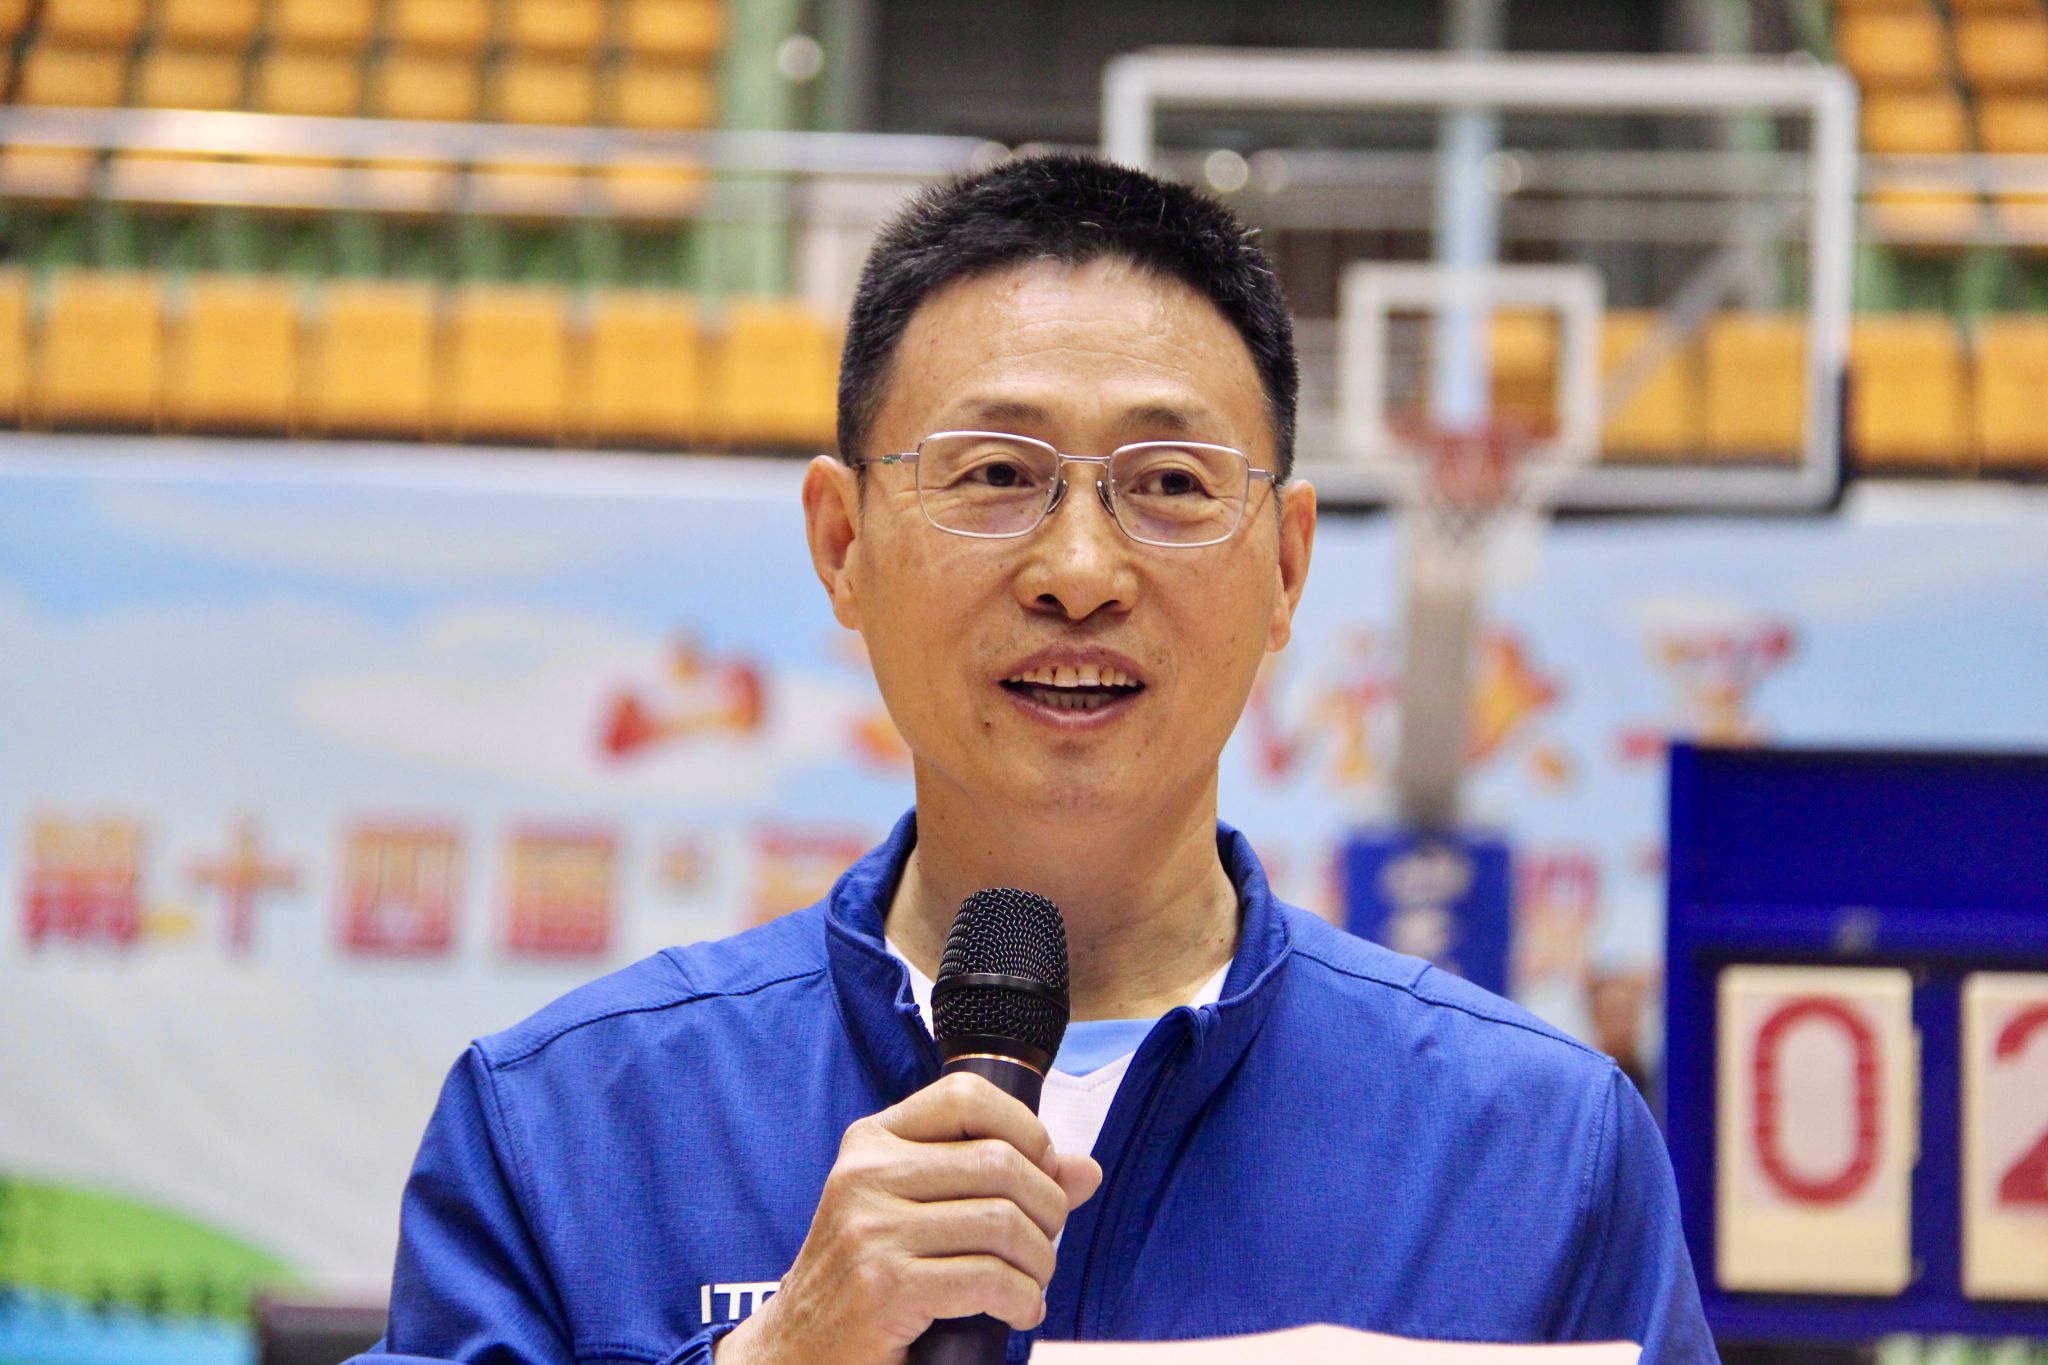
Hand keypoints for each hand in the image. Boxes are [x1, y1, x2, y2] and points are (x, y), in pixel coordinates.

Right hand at [714, 1072, 1102, 1364]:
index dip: (1025, 1129)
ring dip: (1040, 1262)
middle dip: (1048, 1209)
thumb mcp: (916, 1213)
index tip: (1042, 1170)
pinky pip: (991, 1280)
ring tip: (1032, 1282)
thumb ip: (996, 1183)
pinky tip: (1018, 1310)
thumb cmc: (865, 1277)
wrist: (798, 1349)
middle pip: (1001, 1163)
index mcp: (872, 1142)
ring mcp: (872, 1230)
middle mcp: (866, 1175)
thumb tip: (1085, 1169)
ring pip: (1004, 1223)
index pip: (966, 1097)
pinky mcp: (885, 1286)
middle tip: (1043, 1243)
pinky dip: (1023, 1300)